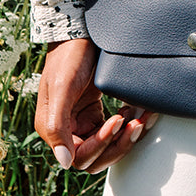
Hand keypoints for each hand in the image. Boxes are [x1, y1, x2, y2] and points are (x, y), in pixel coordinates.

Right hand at [34, 38, 157, 172]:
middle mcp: (66, 129)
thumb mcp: (62, 87)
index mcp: (53, 128)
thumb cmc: (69, 56)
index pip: (80, 156)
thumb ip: (57, 125)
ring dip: (127, 138)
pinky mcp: (95, 112)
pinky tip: (138, 112)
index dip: (100, 144)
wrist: (80, 33)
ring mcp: (82, 121)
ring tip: (142, 119)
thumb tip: (65, 163)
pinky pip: (113, 130)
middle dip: (118, 145)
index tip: (117, 120)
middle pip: (96, 158)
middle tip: (136, 124)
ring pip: (108, 147)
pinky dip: (128, 126)